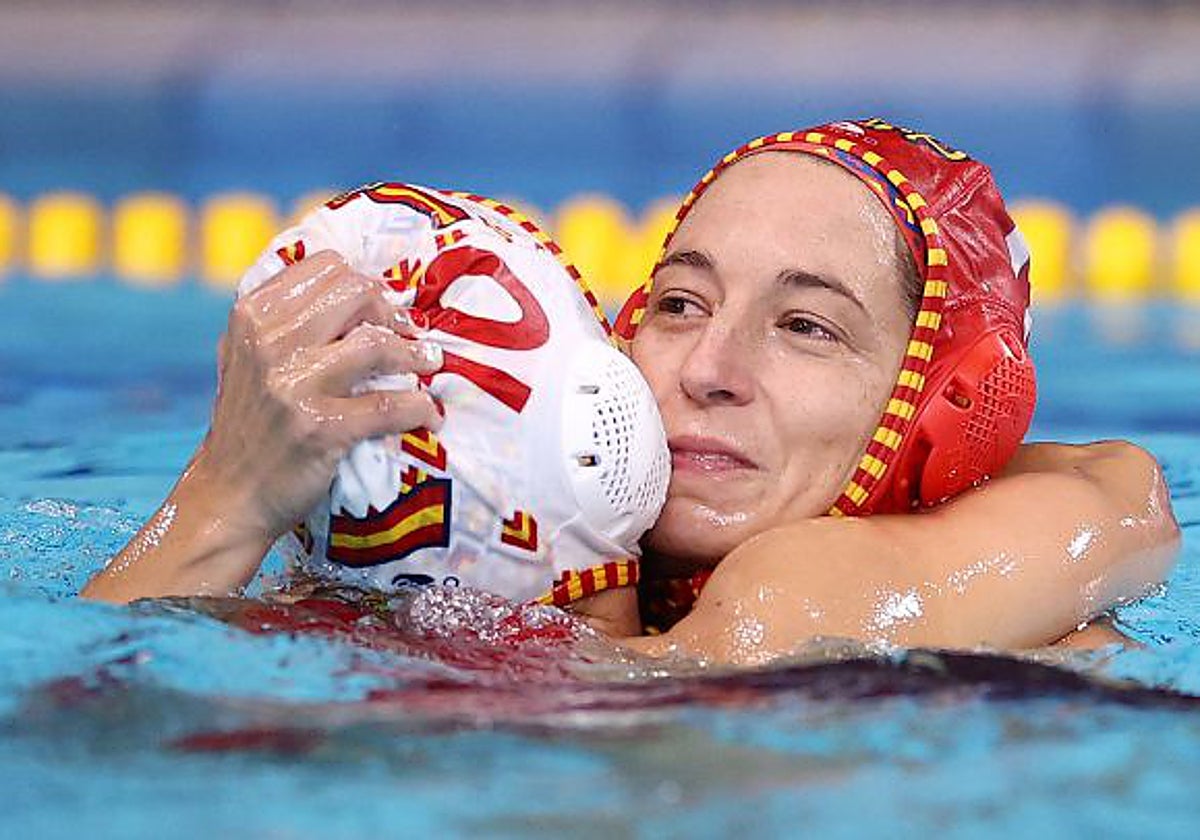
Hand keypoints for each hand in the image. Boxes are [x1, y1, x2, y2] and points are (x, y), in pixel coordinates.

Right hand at [195, 250, 444, 544]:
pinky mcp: (320, 429)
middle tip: (406, 336)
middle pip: (356, 292)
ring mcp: (293, 386)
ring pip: (377, 343)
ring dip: (414, 354)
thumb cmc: (249, 423)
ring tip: (427, 364)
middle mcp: (268, 342)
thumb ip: (284, 318)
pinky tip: (429, 414)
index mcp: (252, 315)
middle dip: (391, 312)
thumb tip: (357, 287)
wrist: (228, 495)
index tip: (379, 311)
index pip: (327, 266)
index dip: (364, 285)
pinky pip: (389, 405)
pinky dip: (419, 408)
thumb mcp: (246, 355)